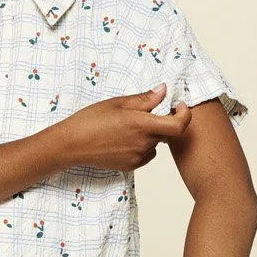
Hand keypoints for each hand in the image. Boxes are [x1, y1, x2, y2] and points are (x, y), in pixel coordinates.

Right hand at [58, 84, 191, 172]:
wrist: (72, 144)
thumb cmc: (91, 120)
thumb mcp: (118, 103)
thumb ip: (145, 99)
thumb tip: (164, 91)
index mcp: (142, 125)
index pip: (179, 125)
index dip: (185, 115)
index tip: (179, 106)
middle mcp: (144, 143)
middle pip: (165, 132)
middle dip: (160, 121)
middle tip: (141, 113)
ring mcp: (138, 157)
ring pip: (154, 144)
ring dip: (149, 135)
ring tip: (125, 128)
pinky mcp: (130, 166)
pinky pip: (145, 154)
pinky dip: (140, 146)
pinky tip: (122, 140)